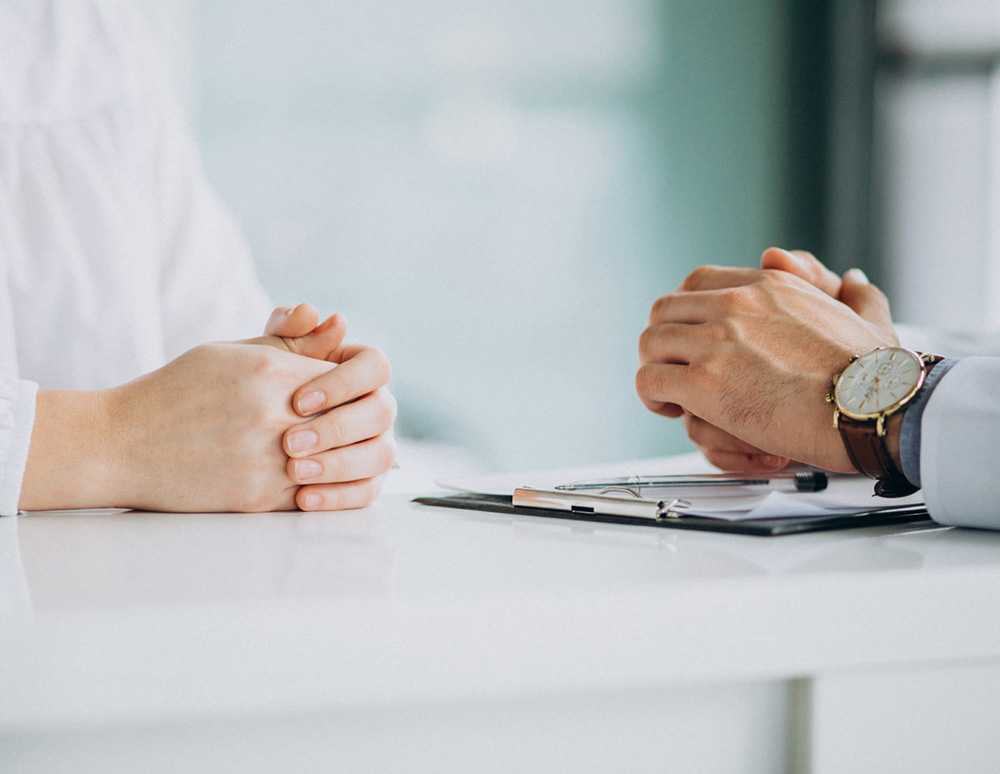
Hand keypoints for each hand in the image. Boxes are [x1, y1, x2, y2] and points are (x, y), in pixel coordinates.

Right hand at [93, 342, 338, 511]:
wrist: (122, 446)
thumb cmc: (178, 391)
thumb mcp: (231, 352)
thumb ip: (290, 341)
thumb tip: (339, 323)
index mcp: (269, 372)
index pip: (349, 376)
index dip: (351, 385)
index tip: (341, 391)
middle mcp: (273, 416)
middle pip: (349, 420)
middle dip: (352, 422)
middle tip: (347, 423)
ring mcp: (268, 461)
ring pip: (338, 461)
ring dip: (340, 456)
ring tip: (330, 448)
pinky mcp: (258, 498)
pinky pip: (314, 493)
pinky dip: (320, 484)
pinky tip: (309, 473)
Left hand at [256, 303, 395, 511]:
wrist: (219, 435)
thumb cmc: (244, 389)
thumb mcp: (260, 357)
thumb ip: (285, 335)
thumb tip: (311, 313)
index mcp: (358, 371)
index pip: (376, 367)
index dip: (344, 383)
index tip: (298, 400)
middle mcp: (373, 406)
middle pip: (382, 412)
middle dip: (337, 428)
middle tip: (290, 442)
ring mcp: (373, 445)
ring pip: (381, 456)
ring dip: (339, 465)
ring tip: (293, 471)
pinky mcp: (362, 482)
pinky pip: (366, 493)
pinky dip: (338, 496)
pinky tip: (303, 499)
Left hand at [637, 265, 897, 471]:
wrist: (874, 408)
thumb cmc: (875, 377)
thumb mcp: (867, 318)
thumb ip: (855, 294)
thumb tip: (851, 278)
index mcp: (770, 285)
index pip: (699, 283)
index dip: (686, 313)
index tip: (692, 338)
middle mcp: (737, 304)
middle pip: (666, 309)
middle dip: (665, 341)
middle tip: (676, 368)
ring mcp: (717, 342)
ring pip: (651, 342)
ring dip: (656, 368)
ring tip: (672, 393)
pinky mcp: (705, 382)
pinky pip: (651, 379)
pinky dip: (652, 396)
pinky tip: (670, 408)